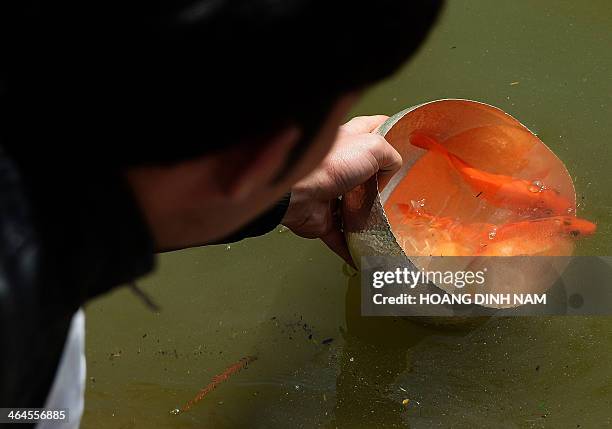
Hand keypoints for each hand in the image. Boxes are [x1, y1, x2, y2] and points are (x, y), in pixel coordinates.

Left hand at [281, 115, 401, 265]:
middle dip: (385, 184)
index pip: (374, 128)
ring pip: (356, 208)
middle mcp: (340, 165)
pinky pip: (341, 237)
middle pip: (368, 173)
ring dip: (370, 219)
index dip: (391, 132)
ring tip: (393, 228)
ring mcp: (331, 193)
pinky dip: (352, 248)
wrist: (298, 192)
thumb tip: (393, 170)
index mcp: (351, 140)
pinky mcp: (323, 219)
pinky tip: (368, 256)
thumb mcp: (373, 146)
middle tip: (405, 195)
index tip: (408, 144)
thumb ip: (389, 155)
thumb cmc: (332, 163)